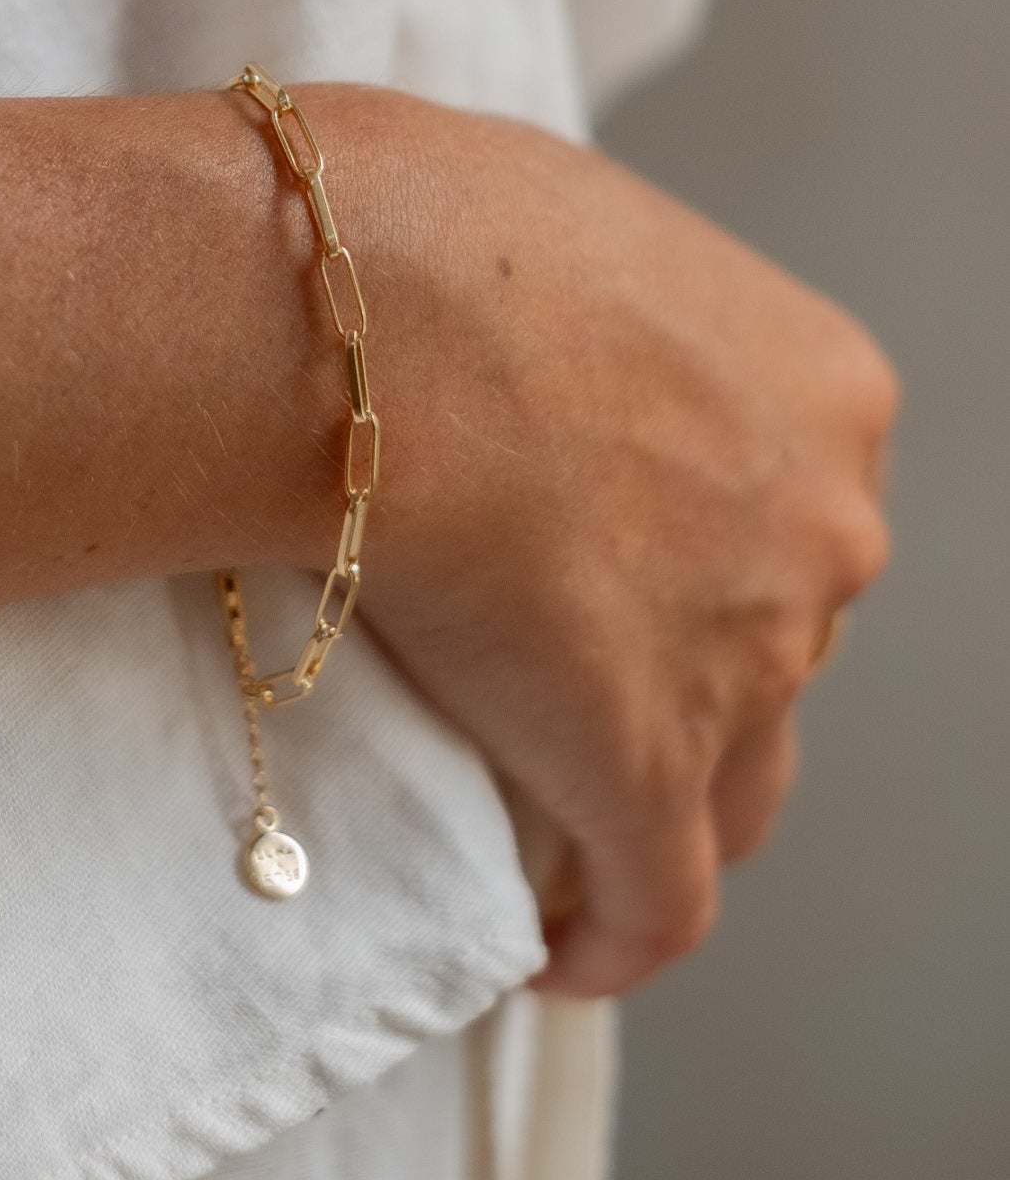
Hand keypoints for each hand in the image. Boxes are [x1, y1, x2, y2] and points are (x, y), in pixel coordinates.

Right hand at [308, 87, 896, 996]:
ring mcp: (744, 655)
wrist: (362, 316)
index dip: (710, 556)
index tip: (631, 585)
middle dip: (693, 666)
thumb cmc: (415, 229)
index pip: (787, 510)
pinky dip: (615, 933)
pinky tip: (562, 951)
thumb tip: (485, 333)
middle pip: (776, 638)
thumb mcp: (542, 228)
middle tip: (578, 676)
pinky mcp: (639, 763)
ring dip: (660, 801)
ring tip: (574, 823)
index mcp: (812, 386)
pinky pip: (656, 897)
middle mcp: (818, 525)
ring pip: (733, 773)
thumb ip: (571, 310)